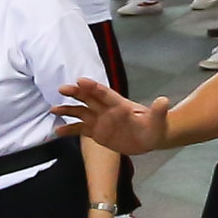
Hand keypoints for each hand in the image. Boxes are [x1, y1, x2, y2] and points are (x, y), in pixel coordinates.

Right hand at [55, 78, 171, 152]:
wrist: (150, 137)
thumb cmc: (155, 126)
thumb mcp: (158, 120)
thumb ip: (158, 111)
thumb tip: (164, 101)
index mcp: (120, 104)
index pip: (105, 93)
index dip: (93, 87)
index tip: (81, 80)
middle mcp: (107, 109)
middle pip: (88, 98)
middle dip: (76, 93)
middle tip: (62, 88)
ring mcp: (100, 120)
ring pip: (81, 112)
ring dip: (68, 110)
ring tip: (53, 109)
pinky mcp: (97, 132)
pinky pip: (80, 129)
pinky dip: (69, 129)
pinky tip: (57, 131)